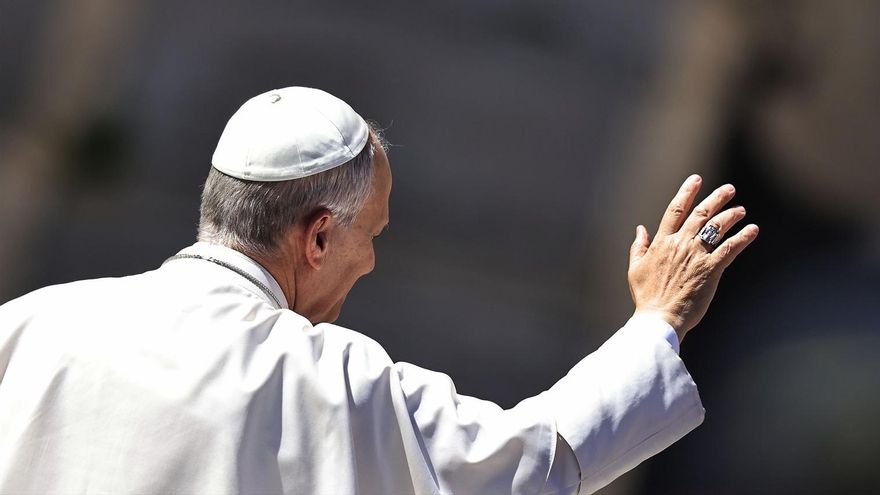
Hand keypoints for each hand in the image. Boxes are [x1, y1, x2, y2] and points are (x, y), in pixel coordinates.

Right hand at [627, 175, 758, 341]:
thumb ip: (639, 246)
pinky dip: (743, 237)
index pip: (675, 210)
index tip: (696, 179)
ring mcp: (696, 256)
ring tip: (740, 209)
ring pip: (717, 227)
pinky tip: (752, 230)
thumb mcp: (635, 269)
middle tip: (729, 189)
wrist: (658, 318)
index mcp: (661, 243)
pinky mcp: (711, 270)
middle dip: (716, 198)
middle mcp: (680, 244)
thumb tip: (640, 228)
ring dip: (731, 215)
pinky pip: (730, 248)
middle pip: (701, 214)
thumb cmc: (645, 297)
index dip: (687, 192)